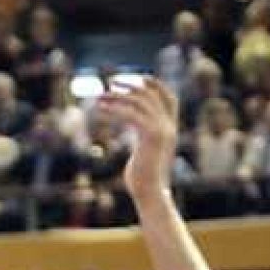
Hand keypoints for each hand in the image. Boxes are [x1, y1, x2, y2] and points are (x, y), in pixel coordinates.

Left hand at [95, 78, 177, 200]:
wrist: (150, 192)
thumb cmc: (143, 177)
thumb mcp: (144, 152)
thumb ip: (142, 137)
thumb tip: (131, 129)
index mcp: (170, 129)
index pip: (169, 98)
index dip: (155, 85)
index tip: (136, 78)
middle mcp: (169, 126)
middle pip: (151, 95)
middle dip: (130, 86)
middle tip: (109, 83)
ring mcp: (163, 130)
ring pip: (140, 101)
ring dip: (117, 96)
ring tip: (99, 97)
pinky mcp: (151, 136)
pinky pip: (131, 114)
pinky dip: (114, 109)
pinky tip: (100, 110)